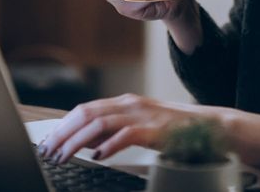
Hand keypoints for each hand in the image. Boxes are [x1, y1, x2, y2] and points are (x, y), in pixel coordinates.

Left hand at [37, 93, 215, 163]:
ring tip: (64, 155)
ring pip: (99, 124)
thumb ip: (115, 130)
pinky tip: (98, 157)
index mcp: (125, 102)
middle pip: (86, 114)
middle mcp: (130, 104)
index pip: (85, 109)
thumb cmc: (175, 129)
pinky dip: (109, 146)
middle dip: (63, 132)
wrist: (211, 126)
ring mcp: (143, 115)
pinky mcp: (155, 129)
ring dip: (77, 141)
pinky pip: (126, 135)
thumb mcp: (140, 125)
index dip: (64, 125)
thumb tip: (86, 142)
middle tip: (48, 150)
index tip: (49, 140)